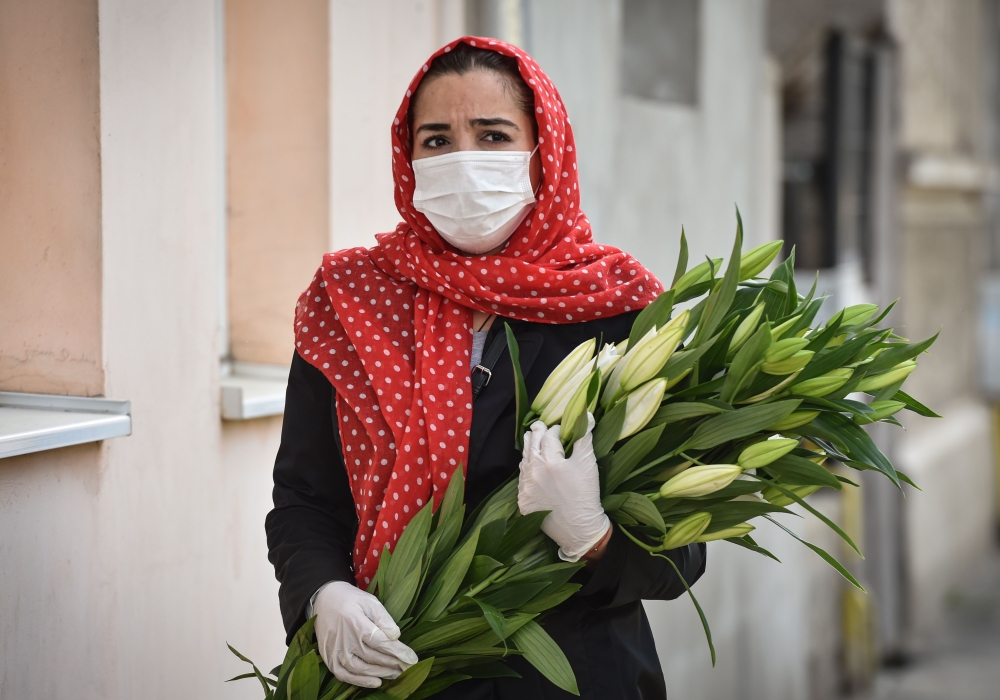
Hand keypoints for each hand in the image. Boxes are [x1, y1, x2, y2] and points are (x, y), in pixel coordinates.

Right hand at [313, 581, 418, 687]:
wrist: (323, 600)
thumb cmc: (350, 599)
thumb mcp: (369, 601)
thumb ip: (383, 617)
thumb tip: (395, 635)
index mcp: (356, 623)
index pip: (381, 642)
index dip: (398, 652)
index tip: (412, 658)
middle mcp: (345, 640)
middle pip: (373, 657)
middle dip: (393, 664)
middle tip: (408, 667)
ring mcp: (336, 651)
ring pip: (361, 669)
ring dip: (381, 673)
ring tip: (396, 673)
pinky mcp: (329, 659)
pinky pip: (345, 675)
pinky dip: (360, 681)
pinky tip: (376, 682)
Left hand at [517, 415, 611, 561]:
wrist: (579, 529)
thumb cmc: (586, 494)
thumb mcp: (588, 463)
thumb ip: (584, 437)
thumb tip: (587, 415)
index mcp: (550, 461)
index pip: (550, 436)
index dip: (556, 430)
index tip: (560, 430)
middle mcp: (534, 473)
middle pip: (532, 445)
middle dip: (537, 434)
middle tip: (539, 426)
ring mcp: (526, 488)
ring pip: (524, 461)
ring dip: (529, 450)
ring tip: (532, 440)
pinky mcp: (523, 501)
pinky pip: (522, 480)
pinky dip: (527, 470)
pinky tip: (532, 466)